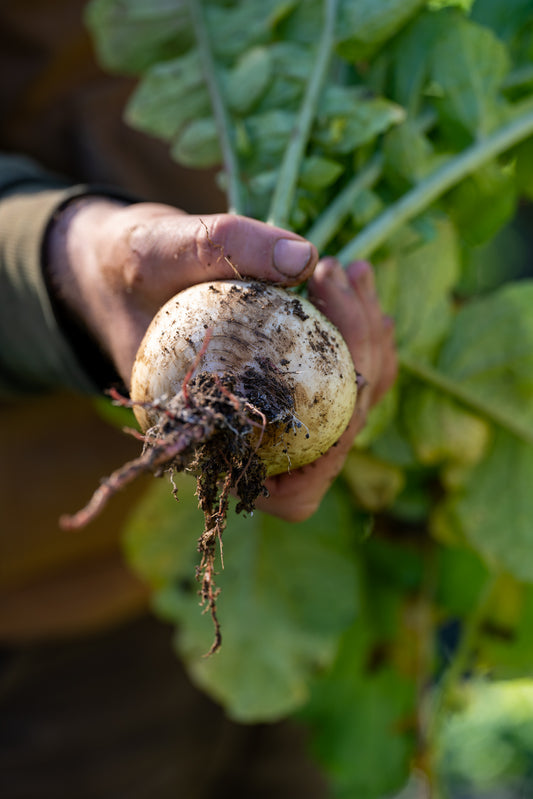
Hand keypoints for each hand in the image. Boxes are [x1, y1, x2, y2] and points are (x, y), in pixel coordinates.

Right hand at [47, 198, 395, 521]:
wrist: (119, 273)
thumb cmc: (124, 273)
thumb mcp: (154, 249)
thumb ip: (222, 247)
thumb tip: (304, 258)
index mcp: (212, 448)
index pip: (292, 491)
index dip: (332, 450)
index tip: (347, 370)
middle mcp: (251, 441)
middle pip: (338, 436)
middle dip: (360, 357)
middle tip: (335, 277)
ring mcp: (278, 412)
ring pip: (353, 403)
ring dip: (368, 338)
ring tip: (351, 272)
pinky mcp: (294, 379)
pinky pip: (345, 372)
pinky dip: (360, 329)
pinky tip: (352, 280)